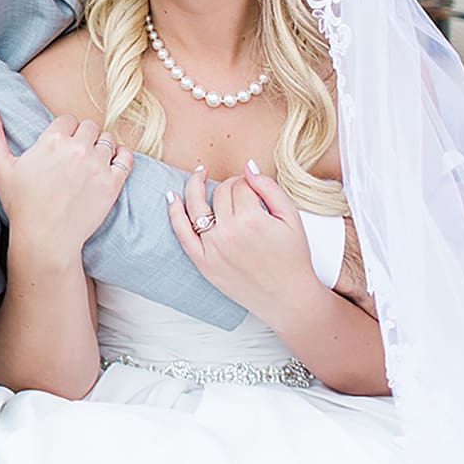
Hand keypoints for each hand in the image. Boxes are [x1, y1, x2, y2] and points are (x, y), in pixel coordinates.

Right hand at [0, 104, 132, 269]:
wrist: (45, 239)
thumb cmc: (20, 205)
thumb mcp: (0, 167)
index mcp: (52, 140)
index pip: (68, 119)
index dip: (65, 131)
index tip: (61, 145)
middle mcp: (77, 147)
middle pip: (90, 126)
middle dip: (84, 136)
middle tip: (76, 155)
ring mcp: (97, 164)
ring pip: (108, 139)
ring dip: (102, 146)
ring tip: (92, 162)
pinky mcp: (113, 182)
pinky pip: (126, 157)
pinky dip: (122, 157)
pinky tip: (113, 163)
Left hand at [168, 161, 324, 326]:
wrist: (287, 297)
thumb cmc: (292, 257)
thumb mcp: (291, 218)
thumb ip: (269, 188)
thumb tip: (247, 166)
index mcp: (253, 219)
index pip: (240, 185)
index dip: (246, 182)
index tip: (252, 187)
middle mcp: (229, 232)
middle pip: (220, 193)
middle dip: (229, 185)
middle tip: (238, 190)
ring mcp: (212, 248)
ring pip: (197, 206)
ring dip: (194, 186)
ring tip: (197, 174)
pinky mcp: (203, 262)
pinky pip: (182, 232)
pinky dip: (174, 213)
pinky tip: (171, 197)